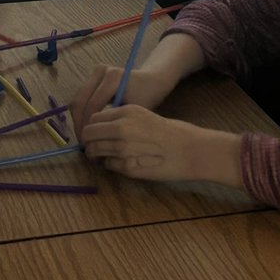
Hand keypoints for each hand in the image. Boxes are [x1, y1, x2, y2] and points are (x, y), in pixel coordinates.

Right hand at [70, 64, 175, 142]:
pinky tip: (86, 129)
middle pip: (80, 101)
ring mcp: (94, 73)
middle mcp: (100, 72)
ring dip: (77, 121)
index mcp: (113, 77)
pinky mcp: (91, 78)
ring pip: (76, 101)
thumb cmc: (146, 99)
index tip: (90, 144)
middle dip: (79, 124)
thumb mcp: (134, 113)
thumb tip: (96, 144)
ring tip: (84, 139)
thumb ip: (116, 125)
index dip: (89, 126)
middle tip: (83, 143)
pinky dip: (80, 115)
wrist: (149, 82)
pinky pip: (80, 99)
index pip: (93, 104)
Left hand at [80, 105, 242, 184]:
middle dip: (88, 141)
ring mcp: (123, 149)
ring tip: (105, 155)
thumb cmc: (170, 132)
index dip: (91, 127)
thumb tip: (100, 128)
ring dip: (97, 154)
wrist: (190, 150)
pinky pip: (108, 165)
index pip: (93, 118)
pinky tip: (121, 162)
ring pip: (94, 152)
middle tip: (94, 146)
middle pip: (88, 135)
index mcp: (126, 112)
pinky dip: (110, 165)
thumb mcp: (144, 115)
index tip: (95, 133)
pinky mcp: (128, 167)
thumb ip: (121, 119)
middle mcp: (121, 128)